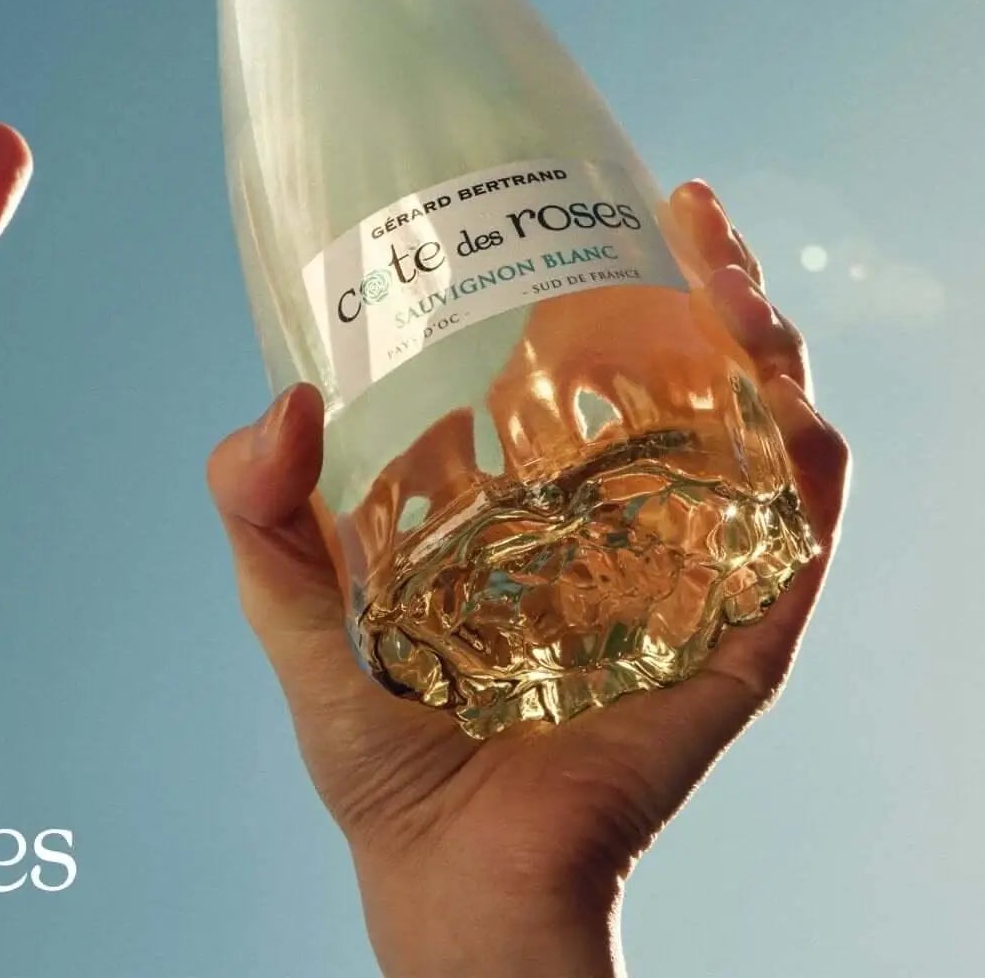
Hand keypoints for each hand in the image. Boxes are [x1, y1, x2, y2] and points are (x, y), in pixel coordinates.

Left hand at [206, 180, 849, 977]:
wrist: (443, 871)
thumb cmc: (375, 734)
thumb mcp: (292, 598)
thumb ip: (256, 504)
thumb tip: (280, 401)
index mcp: (533, 482)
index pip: (592, 349)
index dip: (611, 265)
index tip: (604, 194)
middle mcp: (621, 508)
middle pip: (697, 367)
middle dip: (714, 279)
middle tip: (691, 216)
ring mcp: (686, 564)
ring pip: (763, 428)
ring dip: (769, 346)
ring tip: (732, 284)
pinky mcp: (737, 637)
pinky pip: (800, 538)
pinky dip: (809, 465)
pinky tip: (786, 408)